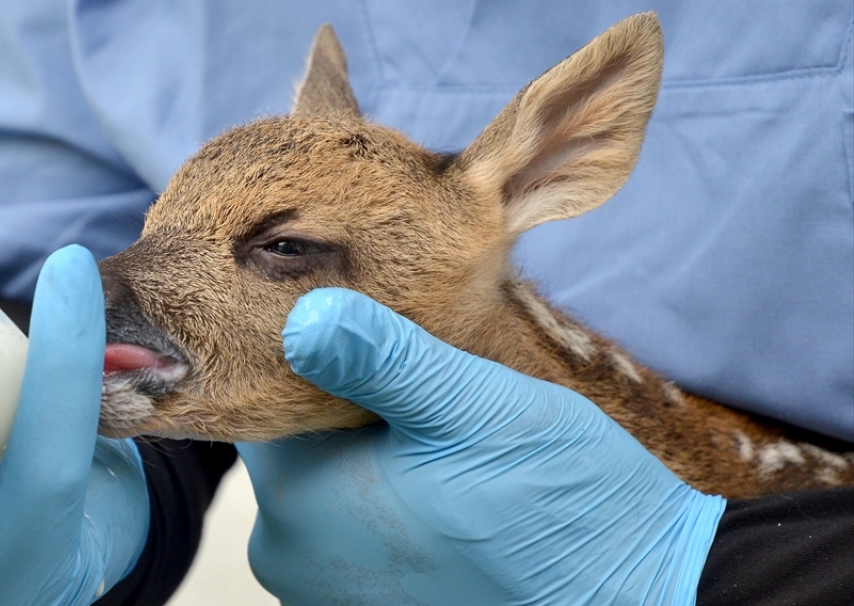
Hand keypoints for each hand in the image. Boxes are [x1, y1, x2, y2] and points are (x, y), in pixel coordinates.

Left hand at [237, 288, 725, 605]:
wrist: (634, 594)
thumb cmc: (557, 505)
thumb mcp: (473, 407)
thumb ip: (381, 359)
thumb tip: (304, 317)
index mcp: (297, 504)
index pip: (261, 402)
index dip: (307, 358)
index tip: (359, 328)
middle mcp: (292, 558)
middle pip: (292, 447)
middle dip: (339, 407)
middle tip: (410, 373)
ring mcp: (327, 593)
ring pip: (324, 488)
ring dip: (367, 454)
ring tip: (432, 428)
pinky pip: (352, 532)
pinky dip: (384, 499)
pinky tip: (439, 480)